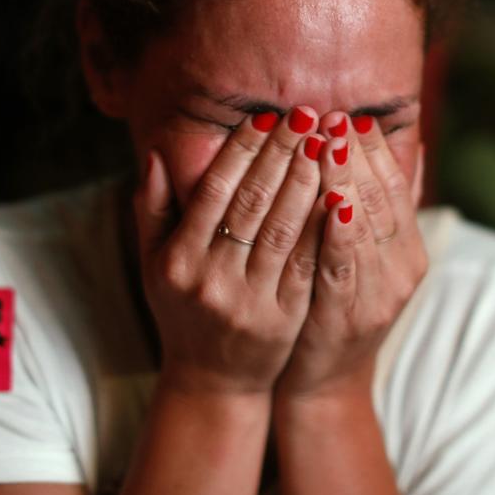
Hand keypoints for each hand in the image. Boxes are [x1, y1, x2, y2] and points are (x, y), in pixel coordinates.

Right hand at [134, 107, 324, 395]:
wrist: (212, 381)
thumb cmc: (182, 309)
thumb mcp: (154, 263)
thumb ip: (152, 209)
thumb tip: (158, 155)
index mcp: (177, 260)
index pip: (214, 191)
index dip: (241, 150)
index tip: (264, 117)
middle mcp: (210, 279)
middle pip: (253, 202)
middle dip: (282, 153)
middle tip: (306, 114)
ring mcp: (250, 300)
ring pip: (285, 228)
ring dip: (309, 179)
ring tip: (326, 142)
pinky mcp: (285, 318)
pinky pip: (309, 262)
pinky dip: (325, 225)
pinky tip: (341, 192)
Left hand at [275, 112, 427, 399]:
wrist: (324, 383)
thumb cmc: (337, 307)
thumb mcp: (364, 257)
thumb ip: (380, 208)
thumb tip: (405, 148)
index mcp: (408, 248)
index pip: (395, 186)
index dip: (375, 150)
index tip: (352, 115)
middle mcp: (402, 269)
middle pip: (382, 199)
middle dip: (357, 154)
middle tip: (335, 116)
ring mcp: (380, 294)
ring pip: (366, 226)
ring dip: (347, 181)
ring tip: (329, 141)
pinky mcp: (350, 317)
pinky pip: (346, 267)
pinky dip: (341, 234)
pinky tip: (331, 203)